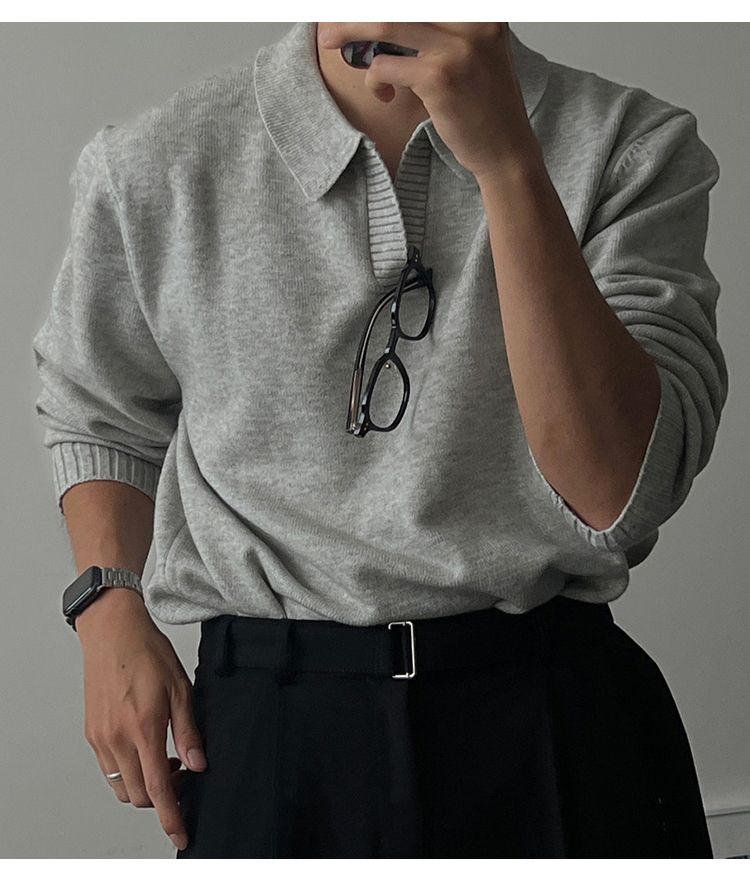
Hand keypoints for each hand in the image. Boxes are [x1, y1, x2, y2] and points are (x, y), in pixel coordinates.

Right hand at [76, 588, 206, 851]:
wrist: (113, 632)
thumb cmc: (147, 652)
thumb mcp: (181, 688)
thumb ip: (189, 730)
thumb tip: (199, 764)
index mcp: (144, 727)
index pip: (159, 787)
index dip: (171, 815)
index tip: (181, 833)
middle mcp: (118, 738)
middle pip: (140, 795)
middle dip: (163, 797)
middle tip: (184, 775)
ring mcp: (101, 738)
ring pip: (123, 786)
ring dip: (146, 785)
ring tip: (167, 760)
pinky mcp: (92, 733)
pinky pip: (110, 770)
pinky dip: (129, 772)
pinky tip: (146, 750)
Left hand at [318, 22, 541, 178]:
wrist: (506, 150)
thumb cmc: (483, 107)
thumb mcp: (470, 54)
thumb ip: (436, 32)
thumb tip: (383, 23)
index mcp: (479, 11)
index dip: (381, 6)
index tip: (359, 14)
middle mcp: (472, 20)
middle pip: (397, 5)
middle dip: (358, 12)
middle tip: (330, 19)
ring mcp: (457, 48)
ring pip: (385, 24)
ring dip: (351, 30)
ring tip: (329, 39)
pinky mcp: (440, 78)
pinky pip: (386, 66)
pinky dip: (374, 79)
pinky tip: (384, 94)